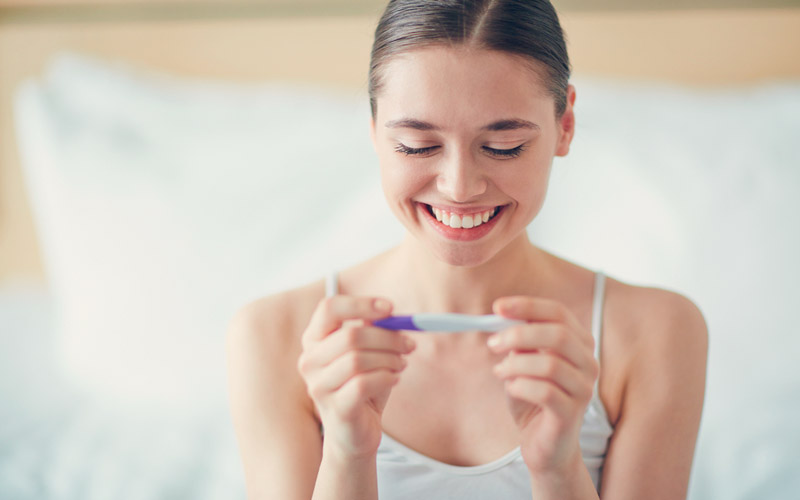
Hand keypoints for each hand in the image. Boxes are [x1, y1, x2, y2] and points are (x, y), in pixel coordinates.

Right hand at [297, 296, 415, 458]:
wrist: (356, 433)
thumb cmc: (362, 387)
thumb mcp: (368, 353)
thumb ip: (374, 329)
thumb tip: (390, 312)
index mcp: (314, 339)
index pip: (329, 308)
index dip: (361, 304)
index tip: (390, 308)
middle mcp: (310, 361)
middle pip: (351, 335)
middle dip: (388, 337)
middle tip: (409, 344)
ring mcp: (318, 386)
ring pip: (358, 359)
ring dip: (390, 359)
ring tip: (401, 364)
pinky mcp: (335, 408)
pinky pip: (364, 383)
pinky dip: (387, 377)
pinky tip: (394, 380)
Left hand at [488, 296, 598, 473]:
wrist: (543, 445)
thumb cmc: (532, 399)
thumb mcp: (521, 364)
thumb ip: (518, 342)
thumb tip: (502, 319)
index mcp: (578, 344)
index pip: (558, 313)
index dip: (527, 306)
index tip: (497, 307)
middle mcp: (588, 363)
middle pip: (558, 334)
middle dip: (519, 335)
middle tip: (492, 343)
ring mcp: (584, 389)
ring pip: (550, 364)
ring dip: (515, 365)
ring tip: (499, 372)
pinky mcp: (572, 413)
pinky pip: (545, 392)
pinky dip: (520, 386)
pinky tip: (511, 389)